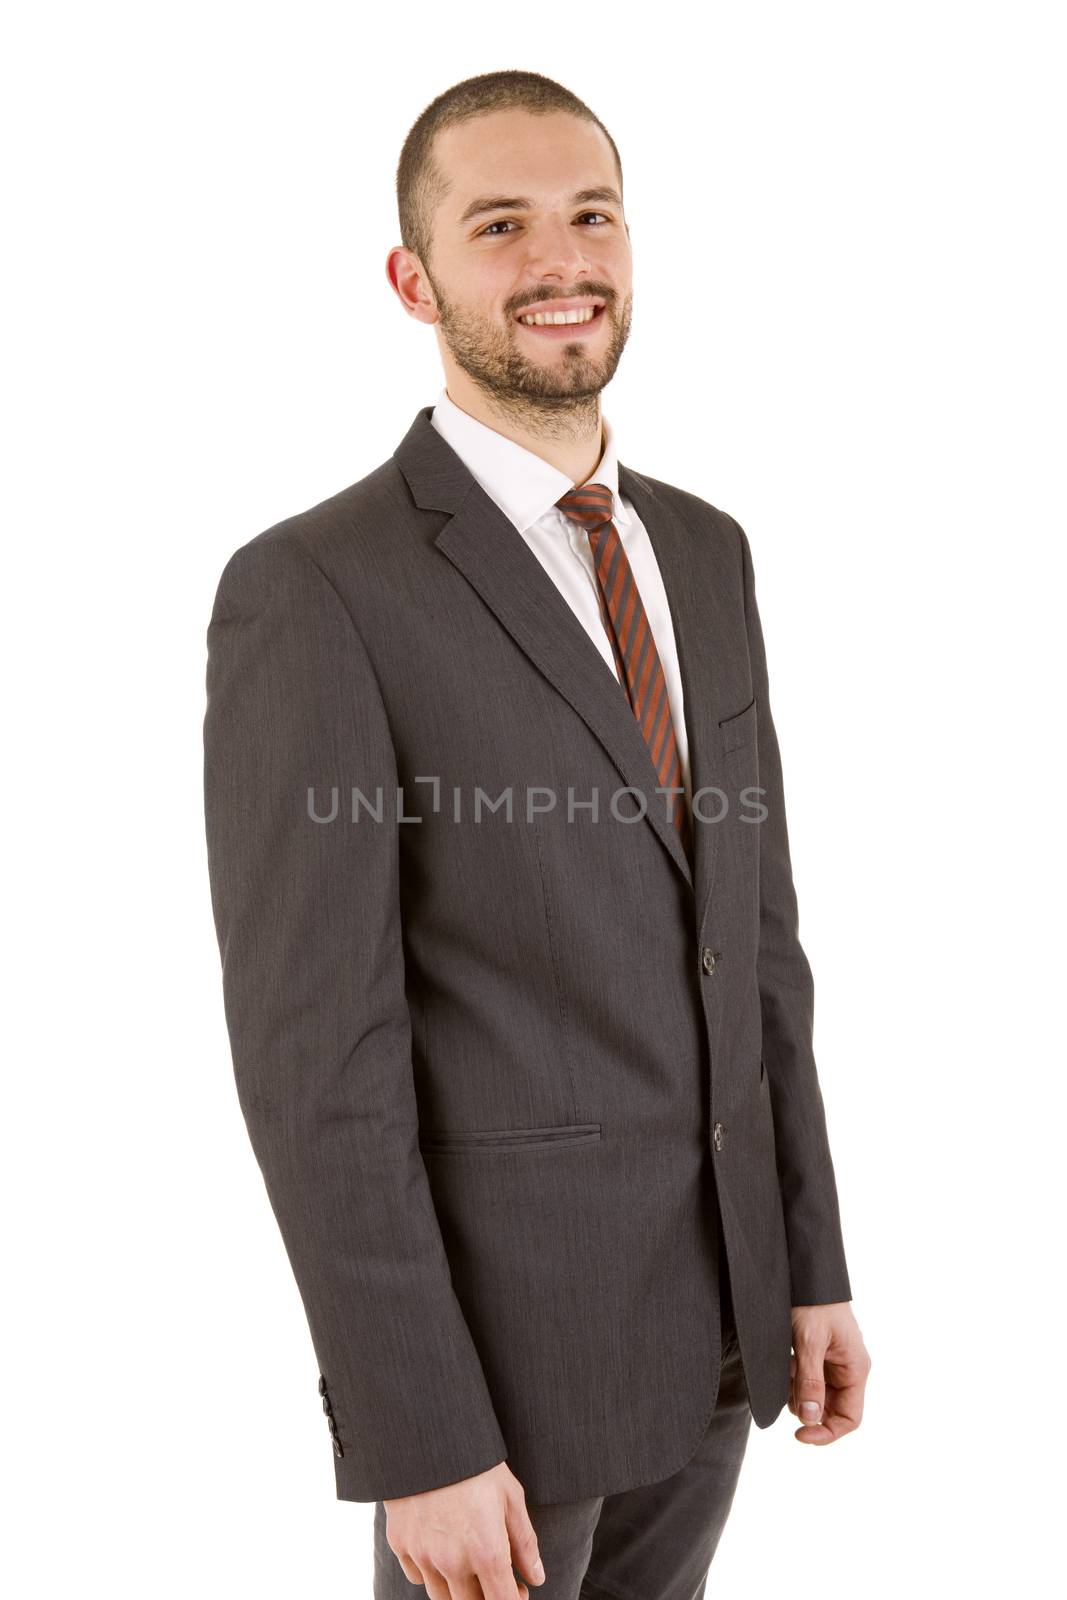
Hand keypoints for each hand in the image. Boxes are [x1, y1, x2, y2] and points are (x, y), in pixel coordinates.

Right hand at [382, 1459, 543, 1597]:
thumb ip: (524, 1542)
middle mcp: (453, 1562)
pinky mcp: (400, 1544)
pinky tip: (441, 1549)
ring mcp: (423, 1555)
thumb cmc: (476, 1463)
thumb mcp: (510, 1496)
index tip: (518, 1590)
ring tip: (469, 1564)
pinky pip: (417, 1576)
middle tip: (496, 1576)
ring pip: (441, 1597)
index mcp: (486, 1552)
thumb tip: (535, 1577)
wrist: (428, 1435)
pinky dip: (430, 1572)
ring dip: (458, 1589)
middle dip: (487, 1597)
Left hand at [788, 1301, 870, 1443]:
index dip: (826, 1432)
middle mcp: (848, 1369)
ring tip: (785, 1368)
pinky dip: (793, 1377)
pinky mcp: (819, 1355)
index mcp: (855, 1369)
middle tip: (786, 1389)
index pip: (849, 1418)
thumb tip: (810, 1420)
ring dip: (798, 1391)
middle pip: (830, 1409)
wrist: (805, 1271)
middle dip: (806, 1407)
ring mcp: (834, 1363)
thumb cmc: (813, 1302)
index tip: (799, 1435)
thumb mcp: (809, 1342)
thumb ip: (810, 1382)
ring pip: (816, 1396)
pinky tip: (785, 1360)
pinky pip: (808, 1379)